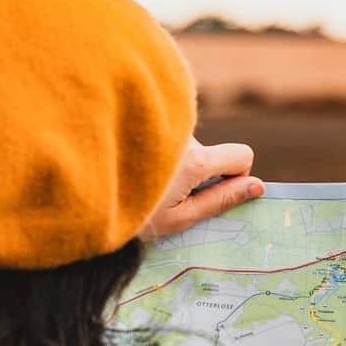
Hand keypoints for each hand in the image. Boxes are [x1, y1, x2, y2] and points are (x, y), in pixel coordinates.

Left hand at [140, 139, 263, 241]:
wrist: (87, 198)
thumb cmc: (135, 215)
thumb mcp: (181, 217)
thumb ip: (221, 200)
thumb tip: (258, 187)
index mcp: (196, 160)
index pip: (242, 155)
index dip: (237, 176)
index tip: (214, 193)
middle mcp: (184, 137)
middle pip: (214, 153)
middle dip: (202, 174)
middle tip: (171, 196)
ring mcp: (166, 129)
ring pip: (193, 148)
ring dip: (181, 166)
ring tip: (151, 186)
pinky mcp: (150, 127)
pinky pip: (174, 141)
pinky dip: (166, 158)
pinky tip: (142, 174)